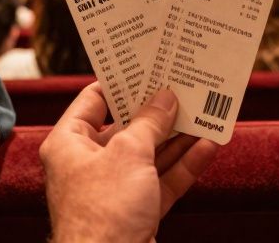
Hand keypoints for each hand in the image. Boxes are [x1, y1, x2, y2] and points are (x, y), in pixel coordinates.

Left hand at [40, 84, 218, 242]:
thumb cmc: (104, 210)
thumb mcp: (129, 153)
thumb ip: (150, 122)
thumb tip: (165, 98)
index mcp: (69, 144)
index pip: (93, 101)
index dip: (120, 82)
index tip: (147, 65)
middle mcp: (88, 164)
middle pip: (127, 128)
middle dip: (158, 111)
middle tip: (184, 86)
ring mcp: (113, 190)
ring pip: (150, 155)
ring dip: (177, 136)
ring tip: (205, 112)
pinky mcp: (136, 212)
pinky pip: (162, 182)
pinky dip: (184, 165)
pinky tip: (209, 146)